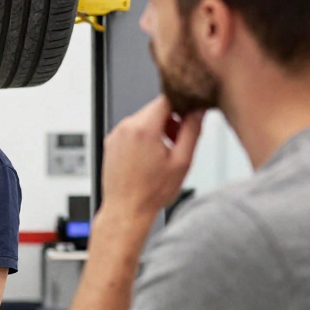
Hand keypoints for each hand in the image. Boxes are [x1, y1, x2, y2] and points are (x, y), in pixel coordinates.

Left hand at [100, 96, 203, 220]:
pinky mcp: (111, 143)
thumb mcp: (182, 161)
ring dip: (157, 129)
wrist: (126, 209)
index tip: (190, 115)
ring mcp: (115, 135)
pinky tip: (149, 157)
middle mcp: (125, 127)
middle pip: (154, 109)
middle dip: (171, 120)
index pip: (166, 99)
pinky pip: (131, 130)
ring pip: (143, 119)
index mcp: (143, 128)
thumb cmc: (151, 192)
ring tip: (165, 153)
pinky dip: (143, 137)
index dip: (182, 104)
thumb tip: (198, 111)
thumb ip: (192, 131)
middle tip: (179, 141)